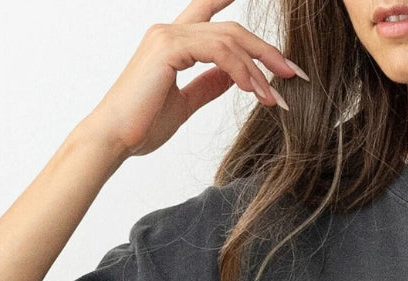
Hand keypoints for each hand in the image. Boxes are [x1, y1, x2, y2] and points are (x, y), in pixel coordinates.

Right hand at [80, 0, 307, 159]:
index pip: (211, 14)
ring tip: (275, 95)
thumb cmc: (142, 125)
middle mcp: (170, 31)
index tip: (271, 36)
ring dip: (259, 68)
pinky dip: (242, 70)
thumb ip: (208, 85)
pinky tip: (255, 90)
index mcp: (173, 41)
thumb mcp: (185, 103)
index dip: (239, 15)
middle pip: (231, 29)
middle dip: (266, 51)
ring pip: (229, 38)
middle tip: (293, 74)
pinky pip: (218, 51)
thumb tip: (235, 77)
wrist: (114, 139)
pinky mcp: (168, 48)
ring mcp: (168, 35)